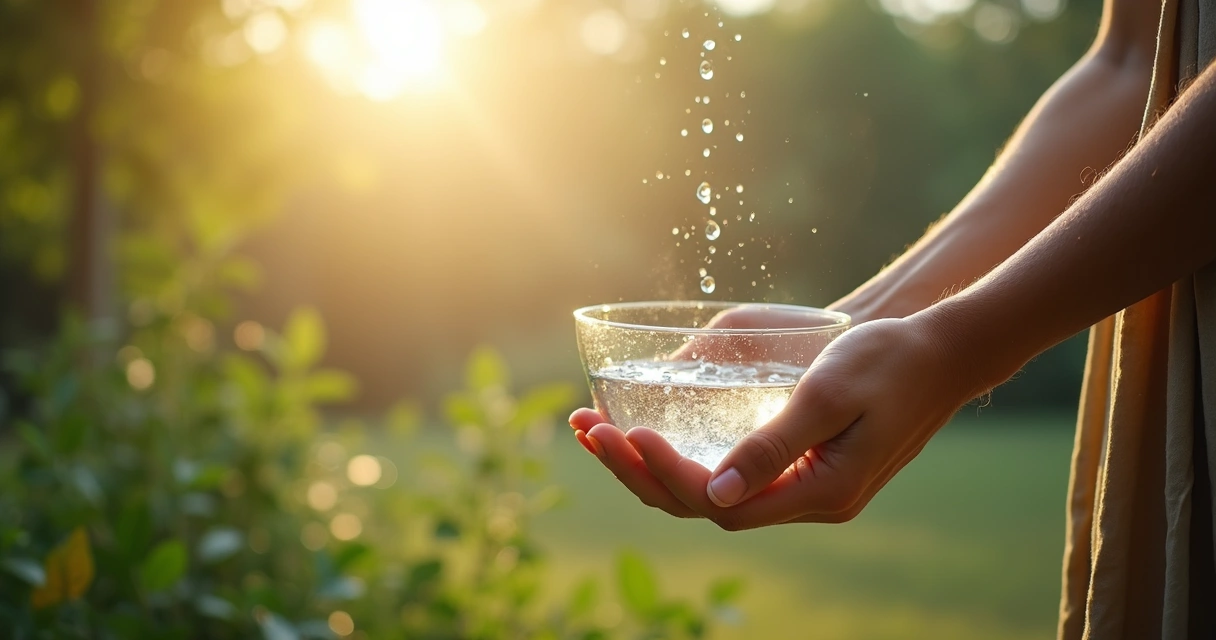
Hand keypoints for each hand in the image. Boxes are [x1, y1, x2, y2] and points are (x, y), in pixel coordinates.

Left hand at [570, 315, 984, 529]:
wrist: (941, 354)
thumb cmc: (888, 360)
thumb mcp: (829, 394)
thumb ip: (773, 445)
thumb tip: (713, 492)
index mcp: (821, 492)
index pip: (722, 504)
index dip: (666, 475)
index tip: (626, 432)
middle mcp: (809, 502)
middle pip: (704, 506)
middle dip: (638, 471)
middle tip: (586, 429)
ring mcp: (803, 490)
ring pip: (710, 494)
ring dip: (649, 466)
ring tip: (593, 431)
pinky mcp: (797, 469)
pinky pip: (726, 475)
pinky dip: (680, 456)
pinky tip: (644, 433)